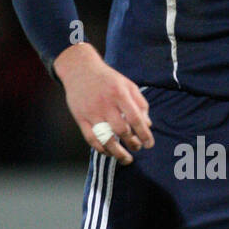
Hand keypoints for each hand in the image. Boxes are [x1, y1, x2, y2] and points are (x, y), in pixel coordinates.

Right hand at [53, 42, 153, 164]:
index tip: (149, 144)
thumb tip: (148, 125)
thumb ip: (140, 104)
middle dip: (132, 143)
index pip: (135, 119)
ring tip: (126, 159)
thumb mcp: (128, 85)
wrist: (79, 69)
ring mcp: (91, 112)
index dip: (144, 134)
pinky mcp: (80, 118)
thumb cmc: (107, 79)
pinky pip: (91, 139)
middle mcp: (105, 104)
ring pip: (106, 138)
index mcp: (120, 94)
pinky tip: (109, 152)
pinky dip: (101, 149)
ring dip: (118, 153)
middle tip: (137, 147)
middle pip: (122, 130)